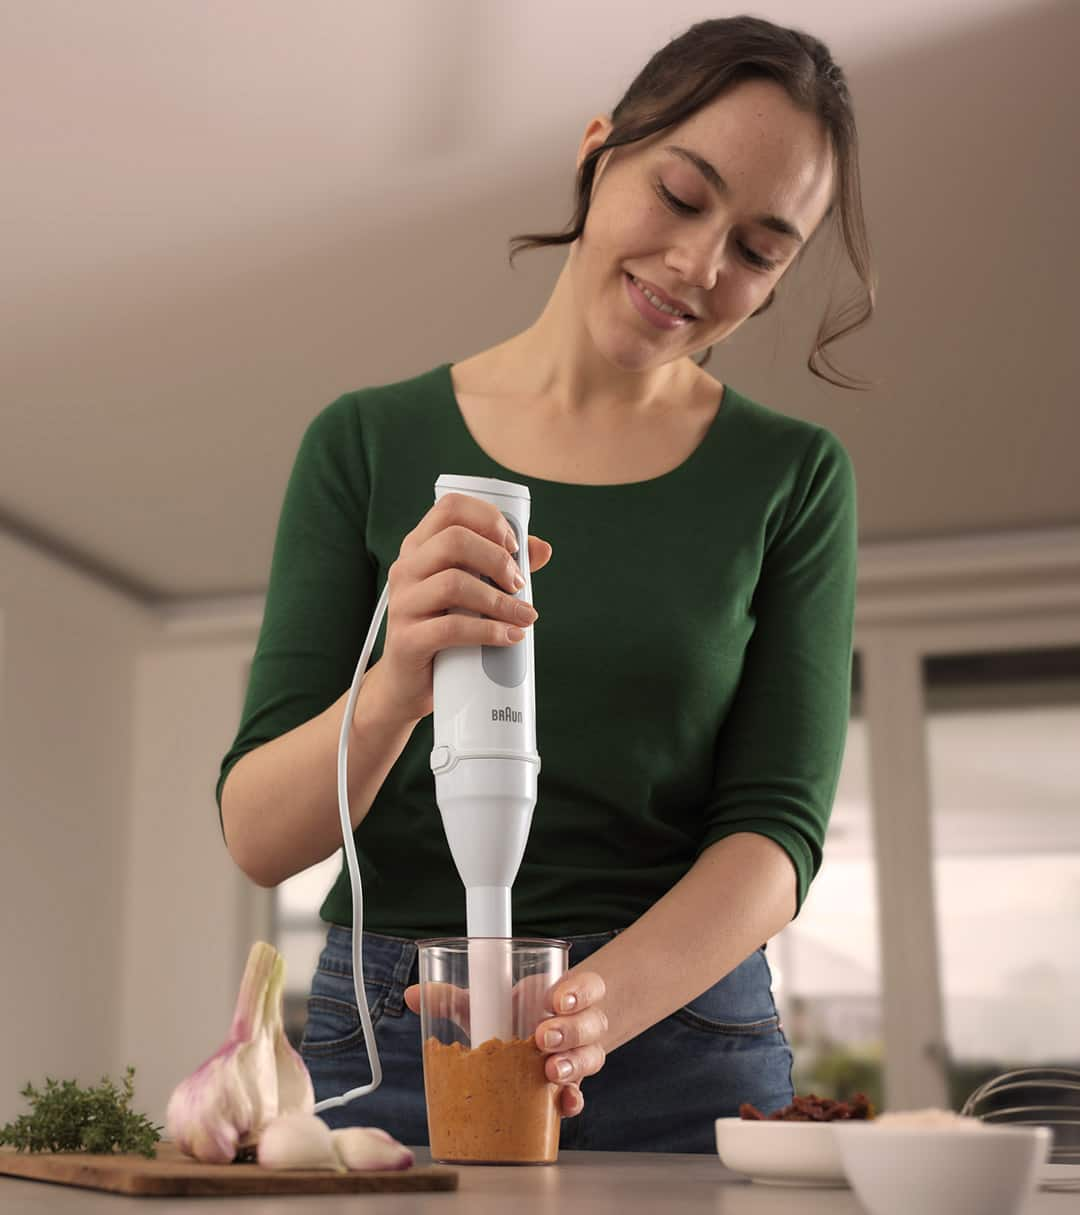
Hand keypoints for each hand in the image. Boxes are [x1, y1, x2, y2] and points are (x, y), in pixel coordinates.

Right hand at [375, 492, 552, 726]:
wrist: (409, 683)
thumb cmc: (444, 629)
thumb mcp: (472, 593)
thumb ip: (502, 568)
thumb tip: (542, 549)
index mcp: (420, 547)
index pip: (450, 508)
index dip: (488, 519)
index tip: (512, 546)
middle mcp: (405, 568)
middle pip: (454, 540)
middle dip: (497, 559)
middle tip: (519, 584)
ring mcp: (402, 604)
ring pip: (453, 583)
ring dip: (500, 600)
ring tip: (524, 616)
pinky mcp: (406, 640)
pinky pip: (451, 628)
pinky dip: (489, 631)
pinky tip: (510, 637)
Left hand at [404, 969, 607, 1118]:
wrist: (537, 1040)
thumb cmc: (513, 1016)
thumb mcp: (488, 1003)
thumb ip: (455, 998)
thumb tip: (413, 994)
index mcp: (564, 994)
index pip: (586, 986)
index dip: (576, 992)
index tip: (555, 999)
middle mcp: (578, 1022)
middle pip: (591, 1022)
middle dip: (569, 1030)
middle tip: (542, 1037)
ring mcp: (578, 1054)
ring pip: (591, 1056)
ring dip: (572, 1064)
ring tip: (549, 1071)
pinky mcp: (571, 1085)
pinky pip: (581, 1093)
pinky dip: (573, 1099)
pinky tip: (563, 1104)